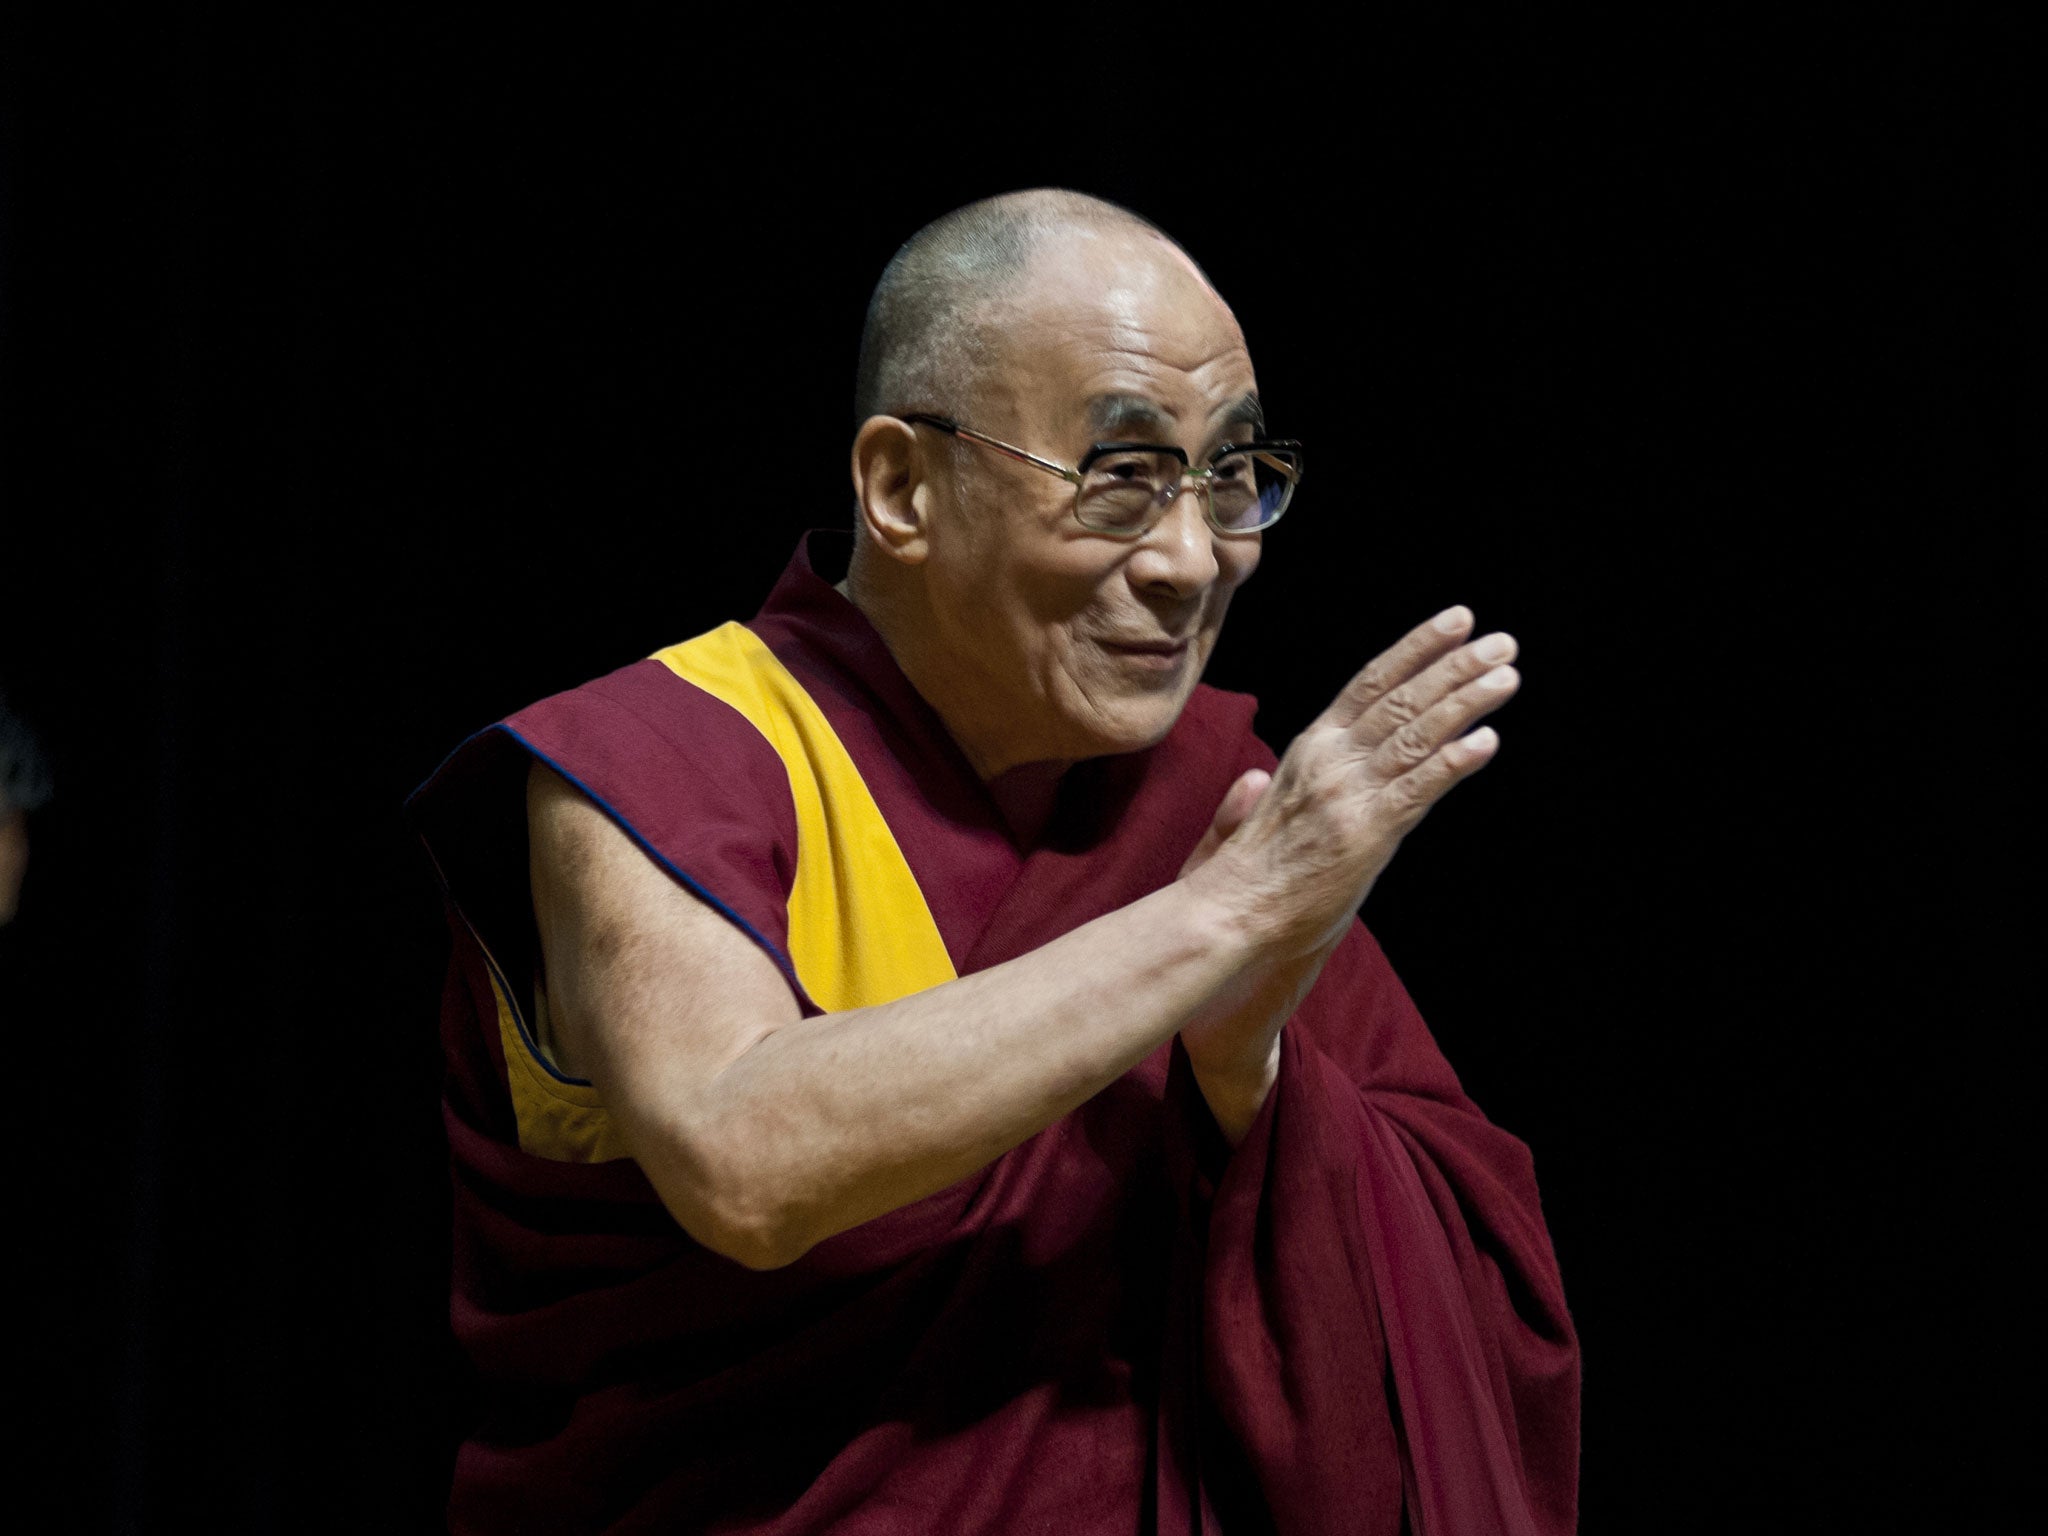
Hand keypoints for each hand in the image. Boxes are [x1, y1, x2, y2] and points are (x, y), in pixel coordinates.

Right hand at [1177, 607, 1517, 1129]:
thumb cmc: (1241, 876)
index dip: (1416, 649)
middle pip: (1401, 698)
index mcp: (1309, 749)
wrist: (1231, 914)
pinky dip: (1453, 762)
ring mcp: (1350, 794)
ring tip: (1505, 676)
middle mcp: (1331, 760)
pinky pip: (1419, 788)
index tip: (1456, 622)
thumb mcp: (1250, 823)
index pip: (1369, 683)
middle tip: (1502, 643)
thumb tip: (1255, 778)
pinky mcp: (1368, 833)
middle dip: (1455, 666)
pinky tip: (1486, 741)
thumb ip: (1257, 797)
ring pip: (1417, 734)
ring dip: (1465, 702)